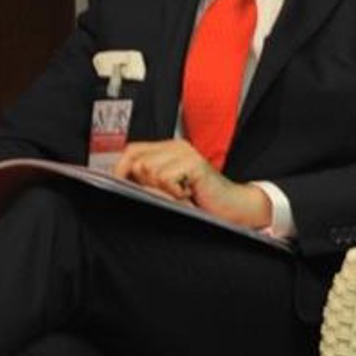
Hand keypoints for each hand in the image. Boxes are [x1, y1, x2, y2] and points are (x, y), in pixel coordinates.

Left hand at [116, 139, 271, 229]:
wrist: (235, 207)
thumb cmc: (203, 202)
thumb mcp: (170, 191)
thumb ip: (148, 183)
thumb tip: (121, 183)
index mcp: (169, 150)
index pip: (132, 151)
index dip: (120, 169)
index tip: (119, 186)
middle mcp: (176, 147)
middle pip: (137, 161)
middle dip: (144, 184)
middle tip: (169, 194)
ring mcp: (186, 153)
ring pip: (149, 171)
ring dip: (161, 190)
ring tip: (180, 195)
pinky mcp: (194, 163)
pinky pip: (166, 178)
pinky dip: (174, 193)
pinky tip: (189, 195)